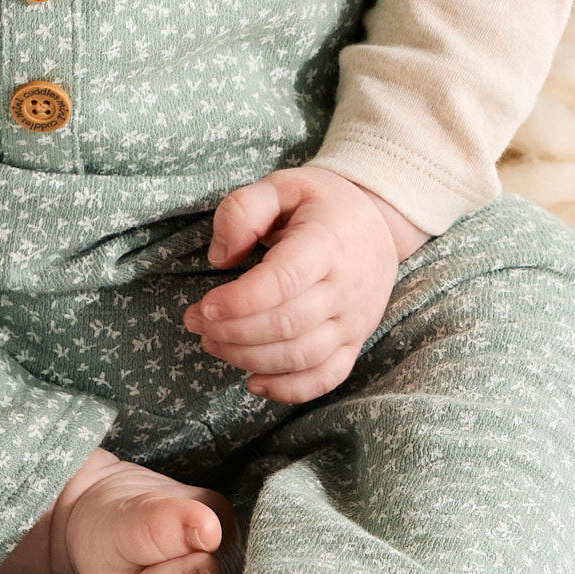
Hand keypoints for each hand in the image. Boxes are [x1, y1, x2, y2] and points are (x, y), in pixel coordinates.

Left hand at [182, 167, 423, 402]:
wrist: (379, 223)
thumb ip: (244, 209)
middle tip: (195, 323)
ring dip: (250, 358)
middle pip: (288, 324)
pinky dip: (289, 390)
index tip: (204, 306)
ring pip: (301, 356)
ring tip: (212, 344)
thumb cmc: (322, 203)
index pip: (284, 281)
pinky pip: (326, 377)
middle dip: (233, 331)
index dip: (241, 301)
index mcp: (327, 242)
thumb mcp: (282, 184)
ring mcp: (354, 321)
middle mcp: (346, 288)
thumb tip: (220, 258)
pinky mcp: (355, 342)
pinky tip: (253, 383)